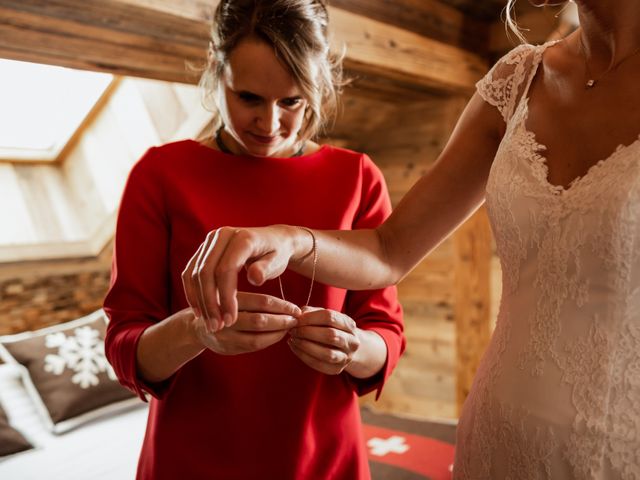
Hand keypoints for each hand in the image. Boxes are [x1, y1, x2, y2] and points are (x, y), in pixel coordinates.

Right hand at [181, 225, 305, 330]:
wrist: (273, 238)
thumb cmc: (277, 253)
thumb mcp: (277, 261)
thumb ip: (266, 269)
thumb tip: (255, 278)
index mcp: (242, 238)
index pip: (226, 269)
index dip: (226, 296)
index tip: (231, 320)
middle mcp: (222, 235)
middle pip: (206, 271)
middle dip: (210, 302)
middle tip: (217, 326)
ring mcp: (210, 241)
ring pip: (195, 273)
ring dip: (199, 300)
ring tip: (210, 323)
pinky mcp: (203, 249)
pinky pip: (190, 272)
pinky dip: (193, 293)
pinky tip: (201, 312)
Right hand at [191, 292, 299, 354]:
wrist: (196, 325)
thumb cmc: (223, 304)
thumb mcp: (232, 293)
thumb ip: (254, 298)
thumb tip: (288, 305)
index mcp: (228, 297)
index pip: (261, 302)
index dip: (282, 306)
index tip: (297, 308)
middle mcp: (224, 318)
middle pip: (260, 321)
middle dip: (282, 320)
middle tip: (297, 318)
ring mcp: (225, 336)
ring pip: (257, 338)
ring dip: (278, 333)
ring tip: (290, 326)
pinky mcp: (227, 349)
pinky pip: (253, 347)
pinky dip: (269, 340)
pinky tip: (278, 334)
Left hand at [287, 307, 360, 374]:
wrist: (346, 348)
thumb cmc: (331, 328)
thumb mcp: (325, 317)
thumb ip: (312, 312)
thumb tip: (297, 314)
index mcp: (349, 324)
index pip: (330, 317)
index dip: (310, 318)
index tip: (295, 319)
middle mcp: (352, 342)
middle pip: (330, 335)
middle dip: (307, 332)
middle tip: (293, 330)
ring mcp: (346, 357)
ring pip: (327, 354)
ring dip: (306, 346)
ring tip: (293, 339)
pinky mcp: (337, 369)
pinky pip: (319, 365)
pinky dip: (304, 356)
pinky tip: (295, 348)